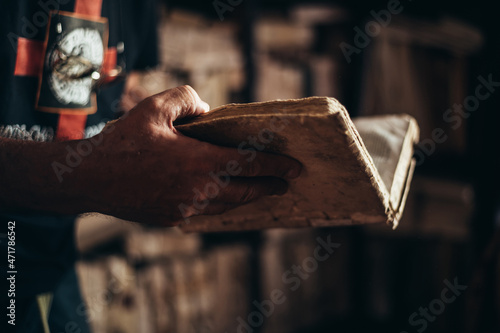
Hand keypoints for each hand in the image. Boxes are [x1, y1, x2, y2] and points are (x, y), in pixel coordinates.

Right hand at [81, 86, 301, 225]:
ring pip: (226, 205)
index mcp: (198, 161)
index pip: (249, 165)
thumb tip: (206, 110)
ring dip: (245, 198)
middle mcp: (197, 190)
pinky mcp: (172, 218)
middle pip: (245, 192)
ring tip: (258, 191)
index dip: (275, 166)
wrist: (89, 178)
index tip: (295, 168)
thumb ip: (187, 100)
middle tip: (285, 184)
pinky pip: (205, 212)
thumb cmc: (122, 141)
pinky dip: (219, 204)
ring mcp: (185, 208)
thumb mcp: (154, 107)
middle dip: (269, 188)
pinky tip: (221, 198)